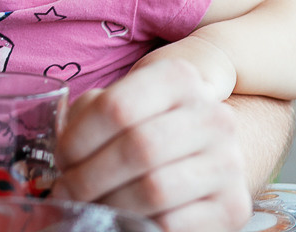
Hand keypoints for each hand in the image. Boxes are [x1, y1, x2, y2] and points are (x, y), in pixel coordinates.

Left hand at [52, 59, 251, 231]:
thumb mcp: (122, 103)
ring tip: (89, 208)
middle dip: (88, 178)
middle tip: (66, 193)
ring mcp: (229, 162)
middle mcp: (213, 116)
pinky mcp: (234, 207)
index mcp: (179, 78)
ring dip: (109, 205)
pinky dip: (136, 226)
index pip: (117, 108)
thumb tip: (61, 152)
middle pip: (137, 148)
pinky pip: (172, 223)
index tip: (61, 160)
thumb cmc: (150, 124)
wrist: (207, 152)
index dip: (78, 140)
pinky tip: (121, 221)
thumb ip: (90, 114)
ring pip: (154, 189)